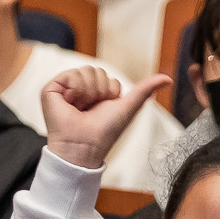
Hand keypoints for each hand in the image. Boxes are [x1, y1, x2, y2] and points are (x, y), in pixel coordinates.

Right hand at [39, 66, 172, 169]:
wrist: (84, 147)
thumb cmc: (105, 132)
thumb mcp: (128, 107)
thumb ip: (145, 90)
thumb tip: (168, 78)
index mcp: (95, 93)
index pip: (107, 77)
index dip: (111, 92)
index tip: (103, 110)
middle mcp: (78, 89)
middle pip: (96, 71)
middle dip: (100, 90)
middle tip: (91, 110)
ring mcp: (64, 89)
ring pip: (85, 71)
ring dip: (89, 92)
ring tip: (81, 108)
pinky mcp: (51, 90)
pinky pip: (69, 75)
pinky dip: (76, 89)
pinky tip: (72, 103)